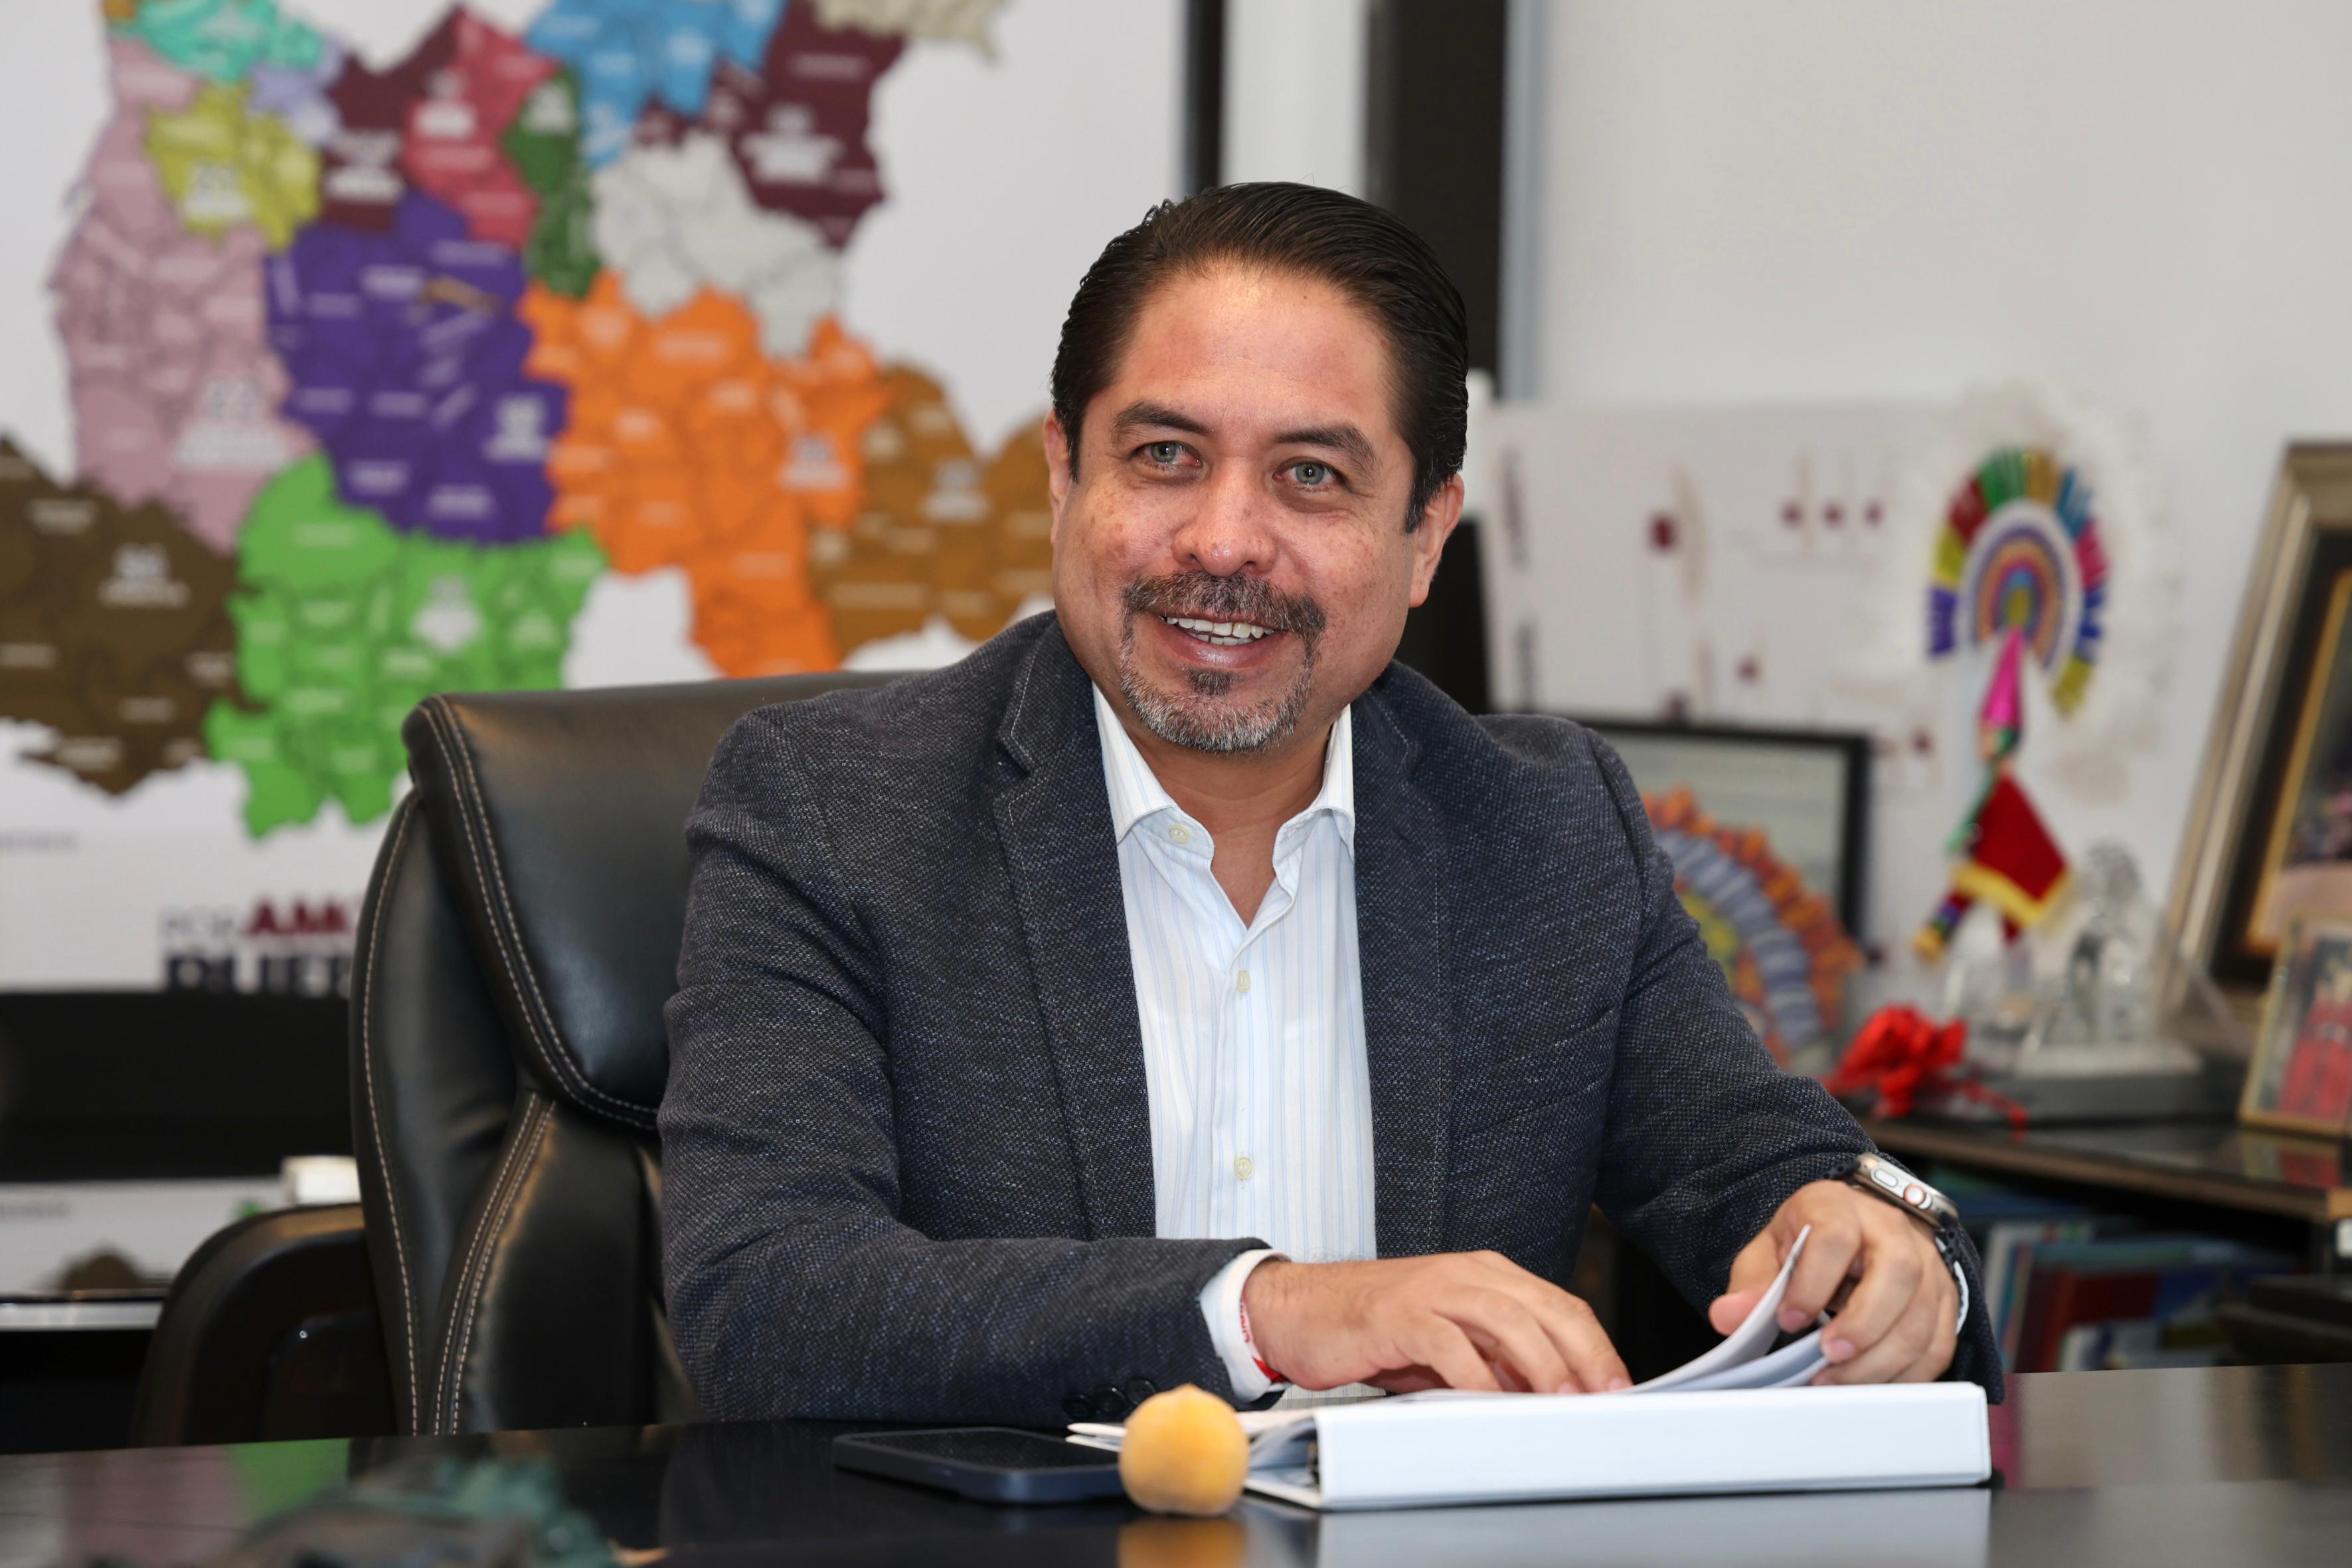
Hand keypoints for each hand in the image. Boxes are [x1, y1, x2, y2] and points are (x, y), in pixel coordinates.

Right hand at [1242, 1252, 1630, 1394]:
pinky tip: (1489, 1401)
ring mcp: (1429, 1289)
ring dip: (1538, 1361)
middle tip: (1604, 1396)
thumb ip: (1496, 1360)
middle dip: (1582, 1354)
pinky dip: (1474, 1373)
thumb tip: (1548, 1397)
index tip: (1618, 1387)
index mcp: (1484, 1274)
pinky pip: (1445, 1342)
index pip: (1557, 1303)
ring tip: (1558, 1399)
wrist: (1299, 1310)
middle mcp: (1464, 1273)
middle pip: (1541, 1306)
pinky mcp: (1394, 1314)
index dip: (1594, 1345)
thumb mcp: (1448, 1344)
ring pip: (1502, 1317)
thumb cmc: (1375, 1330)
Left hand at [1707, 1179, 1956, 1384]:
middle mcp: (1892, 1230)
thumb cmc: (1808, 1242)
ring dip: (1881, 1359)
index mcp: (1838, 1206)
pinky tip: (1872, 1386)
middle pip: (1898, 1273)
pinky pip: (1938, 1344)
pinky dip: (1907, 1375)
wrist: (1855, 1231)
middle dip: (1863, 1324)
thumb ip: (1751, 1284)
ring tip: (1839, 1380)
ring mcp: (1927, 1264)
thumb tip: (1730, 1317)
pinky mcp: (1944, 1300)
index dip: (1812, 1282)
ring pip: (1922, 1315)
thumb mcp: (1770, 1251)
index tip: (1788, 1320)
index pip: (1835, 1237)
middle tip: (1827, 1357)